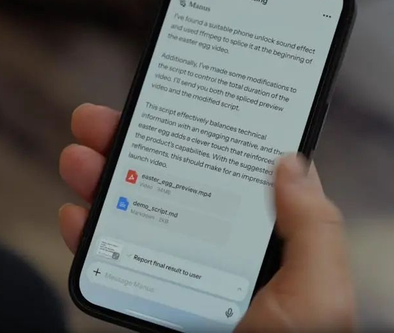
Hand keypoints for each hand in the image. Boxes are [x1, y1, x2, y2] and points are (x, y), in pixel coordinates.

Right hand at [59, 103, 355, 331]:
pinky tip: (75, 215)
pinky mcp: (152, 296)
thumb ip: (315, 227)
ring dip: (102, 180)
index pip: (235, 172)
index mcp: (267, 239)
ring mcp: (183, 272)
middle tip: (99, 119)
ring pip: (138, 212)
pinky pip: (115, 260)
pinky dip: (89, 236)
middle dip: (134, 144)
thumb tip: (291, 158)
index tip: (176, 98)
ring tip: (77, 155)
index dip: (205, 132)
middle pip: (175, 182)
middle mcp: (222, 249)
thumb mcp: (318, 293)